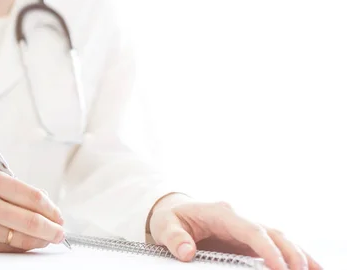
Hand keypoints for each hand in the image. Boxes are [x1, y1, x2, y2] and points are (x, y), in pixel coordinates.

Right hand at [0, 168, 64, 251]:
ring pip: (22, 238)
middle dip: (52, 228)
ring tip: (50, 238)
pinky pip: (8, 248)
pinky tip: (31, 243)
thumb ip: (14, 188)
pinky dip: (24, 247)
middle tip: (61, 231)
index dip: (51, 208)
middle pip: (31, 220)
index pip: (33, 196)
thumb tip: (44, 203)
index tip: (58, 214)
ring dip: (41, 240)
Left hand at [148, 195, 322, 269]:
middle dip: (290, 253)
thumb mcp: (164, 225)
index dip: (266, 248)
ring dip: (299, 254)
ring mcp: (246, 229)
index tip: (278, 266)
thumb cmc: (171, 217)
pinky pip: (276, 246)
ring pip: (280, 238)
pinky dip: (293, 255)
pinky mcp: (249, 240)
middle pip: (272, 233)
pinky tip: (310, 267)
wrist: (175, 210)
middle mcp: (238, 218)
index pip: (249, 229)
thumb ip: (173, 237)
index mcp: (220, 213)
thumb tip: (186, 251)